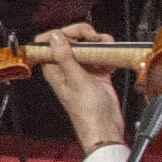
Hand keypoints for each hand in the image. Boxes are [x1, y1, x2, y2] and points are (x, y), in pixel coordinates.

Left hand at [29, 23, 131, 153]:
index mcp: (54, 69)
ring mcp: (82, 70)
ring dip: (99, 42)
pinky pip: (101, 56)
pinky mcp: (97, 73)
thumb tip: (54, 37)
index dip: (62, 33)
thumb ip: (65, 57)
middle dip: (84, 34)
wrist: (106, 128)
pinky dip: (108, 54)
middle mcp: (66, 67)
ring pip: (88, 46)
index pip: (50, 42)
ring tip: (107, 47)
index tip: (76, 34)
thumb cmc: (88, 113)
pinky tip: (112, 59)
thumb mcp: (76, 80)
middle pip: (71, 39)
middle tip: (95, 39)